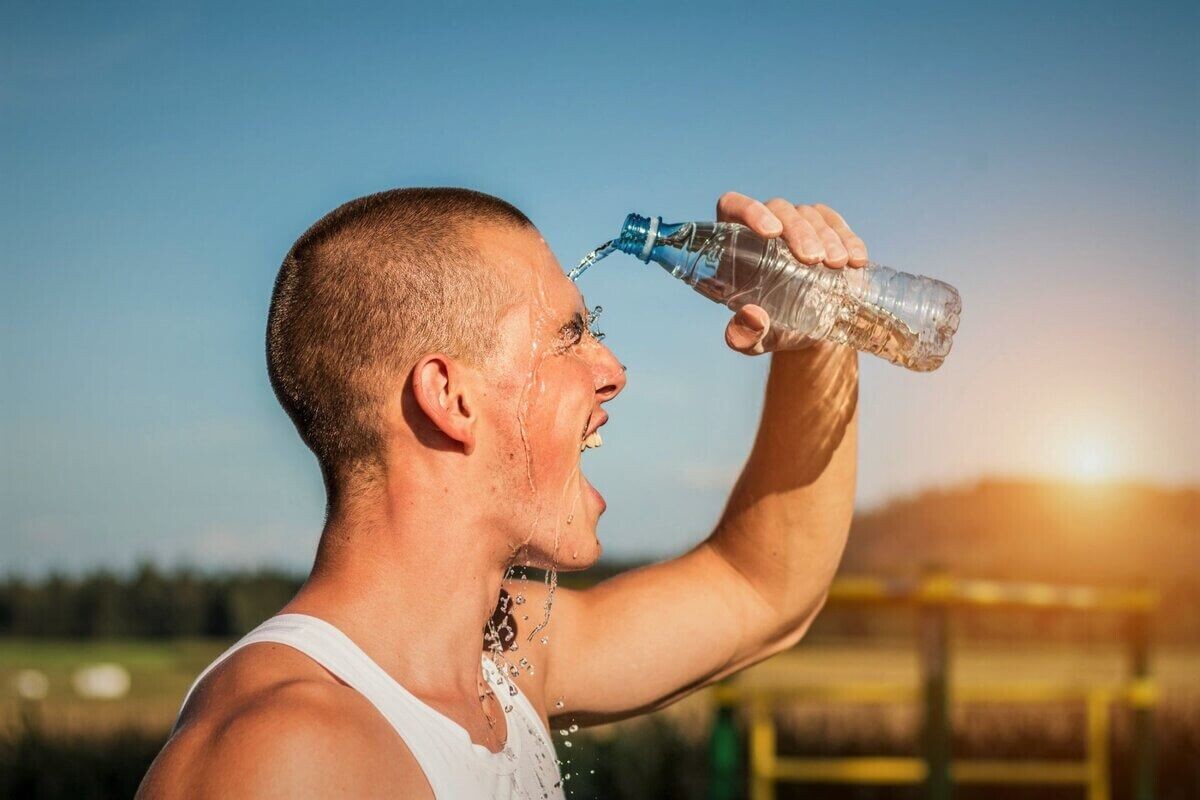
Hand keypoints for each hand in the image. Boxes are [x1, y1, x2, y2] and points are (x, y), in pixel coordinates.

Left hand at [716, 191, 868, 354]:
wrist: (807, 332)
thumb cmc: (771, 329)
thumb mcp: (755, 340)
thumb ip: (743, 336)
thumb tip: (752, 318)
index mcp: (734, 244)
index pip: (733, 206)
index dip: (750, 210)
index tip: (771, 232)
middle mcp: (764, 226)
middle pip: (779, 208)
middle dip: (799, 231)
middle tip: (813, 260)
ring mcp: (796, 224)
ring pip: (808, 214)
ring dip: (826, 235)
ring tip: (837, 264)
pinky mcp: (824, 229)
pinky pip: (835, 222)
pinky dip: (848, 238)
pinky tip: (857, 261)